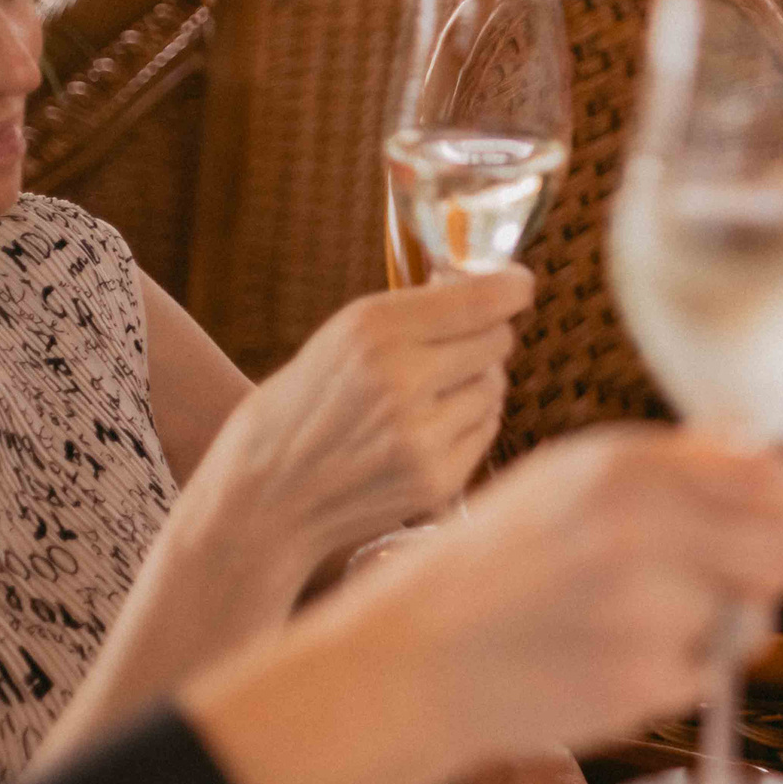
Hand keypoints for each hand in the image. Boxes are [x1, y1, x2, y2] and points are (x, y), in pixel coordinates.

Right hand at [182, 427, 782, 783]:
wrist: (414, 659)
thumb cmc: (495, 563)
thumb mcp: (568, 475)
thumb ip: (672, 459)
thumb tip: (762, 445)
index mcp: (627, 468)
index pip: (772, 481)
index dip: (772, 506)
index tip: (750, 523)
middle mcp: (642, 530)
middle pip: (780, 550)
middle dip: (756, 570)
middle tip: (709, 582)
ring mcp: (646, 610)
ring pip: (754, 618)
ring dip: (722, 628)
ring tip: (649, 624)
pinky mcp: (642, 683)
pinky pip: (712, 677)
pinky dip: (682, 677)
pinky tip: (621, 661)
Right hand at [196, 271, 533, 572]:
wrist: (264, 498)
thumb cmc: (304, 406)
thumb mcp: (340, 338)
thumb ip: (414, 313)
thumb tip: (495, 288)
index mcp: (372, 329)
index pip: (483, 298)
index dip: (512, 287)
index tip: (518, 285)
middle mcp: (401, 378)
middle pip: (498, 340)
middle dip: (483, 338)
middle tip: (451, 349)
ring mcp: (422, 434)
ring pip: (497, 386)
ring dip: (475, 385)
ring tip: (427, 397)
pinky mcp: (437, 478)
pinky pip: (487, 429)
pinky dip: (468, 424)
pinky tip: (425, 431)